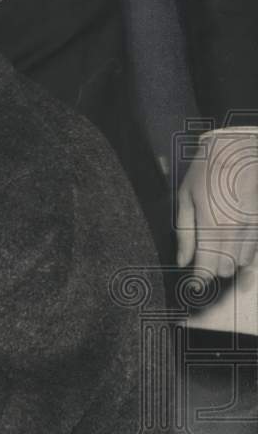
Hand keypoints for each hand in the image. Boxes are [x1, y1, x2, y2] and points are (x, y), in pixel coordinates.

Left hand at [176, 131, 257, 277]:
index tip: (194, 284)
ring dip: (229, 263)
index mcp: (212, 225)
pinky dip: (245, 256)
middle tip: (202, 264)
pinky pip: (256, 251)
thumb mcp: (185, 200)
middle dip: (213, 270)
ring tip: (216, 253)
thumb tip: (182, 261)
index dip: (200, 279)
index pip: (208, 267)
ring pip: (243, 263)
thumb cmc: (205, 172)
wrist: (237, 149)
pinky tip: (235, 251)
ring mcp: (253, 227)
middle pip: (226, 270)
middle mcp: (236, 230)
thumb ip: (185, 234)